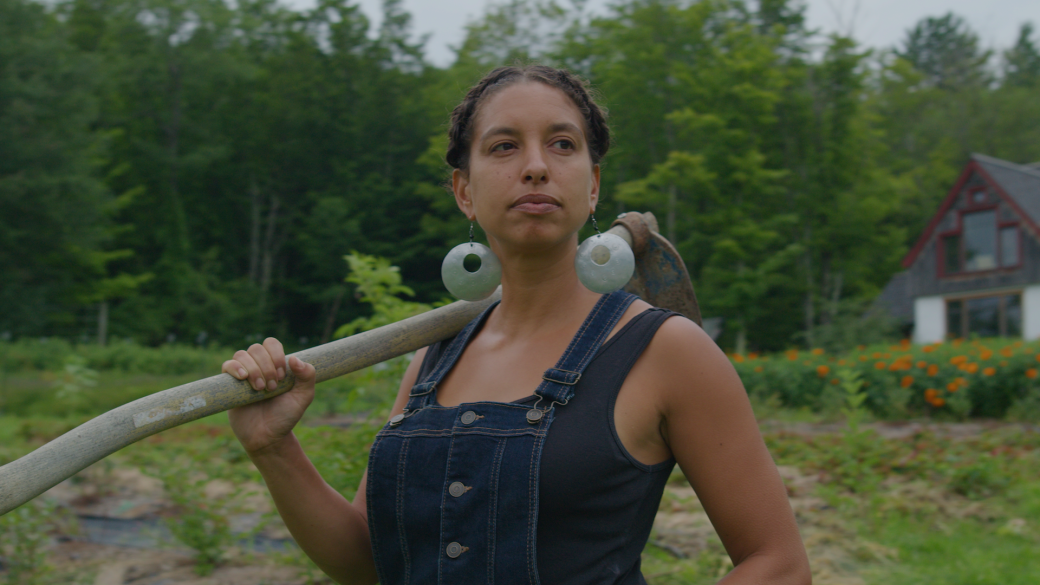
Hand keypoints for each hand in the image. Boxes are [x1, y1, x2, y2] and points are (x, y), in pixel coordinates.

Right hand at [223, 337, 316, 456]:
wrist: (268, 437)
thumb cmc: (286, 416)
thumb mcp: (303, 397)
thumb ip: (307, 376)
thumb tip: (294, 358)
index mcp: (276, 365)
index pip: (271, 344)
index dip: (276, 355)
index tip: (282, 376)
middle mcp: (259, 366)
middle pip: (257, 348)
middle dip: (266, 366)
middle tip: (272, 387)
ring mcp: (244, 375)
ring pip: (242, 355)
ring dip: (253, 369)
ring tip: (260, 389)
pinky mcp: (229, 386)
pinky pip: (227, 365)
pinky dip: (234, 367)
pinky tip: (243, 378)